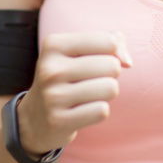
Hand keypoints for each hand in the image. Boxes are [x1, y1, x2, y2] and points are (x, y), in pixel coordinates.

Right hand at [18, 30, 133, 153]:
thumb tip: (128, 62)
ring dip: (107, 93)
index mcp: (54, 45)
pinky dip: (99, 111)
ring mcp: (53, 96)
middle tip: (93, 80)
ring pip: (111, 88)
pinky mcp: (59, 121)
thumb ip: (112, 43)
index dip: (115, 52)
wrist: (35, 117)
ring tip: (90, 95)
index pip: (108, 41)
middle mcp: (50, 69)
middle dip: (111, 74)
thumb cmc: (68, 76)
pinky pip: (102, 111)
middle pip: (112, 65)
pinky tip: (83, 111)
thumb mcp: (80, 51)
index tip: (102, 59)